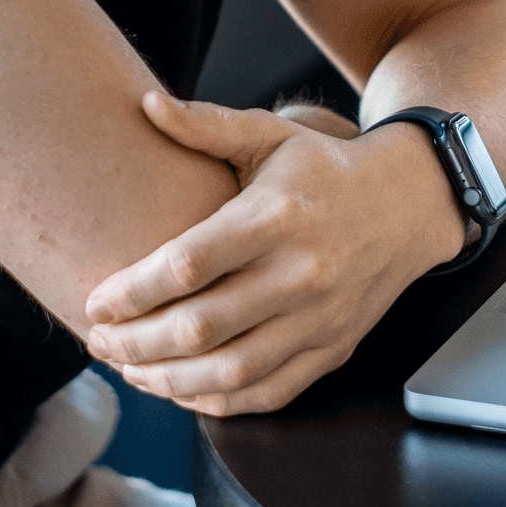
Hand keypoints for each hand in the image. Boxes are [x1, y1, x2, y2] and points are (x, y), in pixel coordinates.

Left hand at [83, 92, 463, 415]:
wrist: (409, 202)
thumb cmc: (326, 167)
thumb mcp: (271, 133)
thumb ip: (206, 125)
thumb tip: (146, 104)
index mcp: (276, 216)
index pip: (188, 265)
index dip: (132, 291)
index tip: (95, 300)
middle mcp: (301, 273)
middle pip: (201, 327)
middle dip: (136, 343)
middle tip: (99, 341)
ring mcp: (321, 318)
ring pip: (230, 371)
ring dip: (168, 380)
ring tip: (130, 369)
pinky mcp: (334, 349)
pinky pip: (268, 393)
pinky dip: (217, 402)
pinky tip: (182, 389)